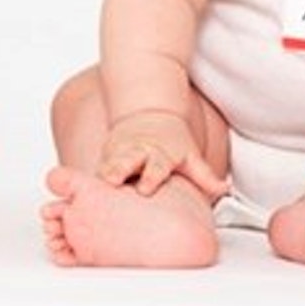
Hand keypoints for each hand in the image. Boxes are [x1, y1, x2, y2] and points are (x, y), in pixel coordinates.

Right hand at [97, 109, 227, 199]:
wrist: (147, 113)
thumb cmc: (171, 140)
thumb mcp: (190, 155)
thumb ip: (205, 176)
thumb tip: (224, 190)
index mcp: (159, 154)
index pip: (156, 167)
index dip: (151, 177)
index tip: (146, 188)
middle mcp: (137, 153)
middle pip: (126, 162)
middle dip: (118, 170)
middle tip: (110, 180)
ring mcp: (119, 153)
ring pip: (107, 163)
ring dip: (100, 173)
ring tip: (88, 185)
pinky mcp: (105, 156)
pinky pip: (96, 168)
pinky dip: (89, 178)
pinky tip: (81, 192)